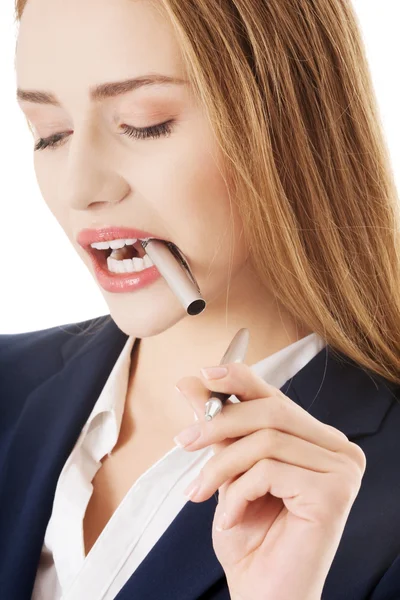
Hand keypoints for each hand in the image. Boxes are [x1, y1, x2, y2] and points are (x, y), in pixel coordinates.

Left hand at [174, 362, 366, 599]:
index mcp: (317, 439)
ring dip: (221, 466)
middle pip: (272, 411)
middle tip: (182, 442)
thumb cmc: (250, 535)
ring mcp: (341, 470)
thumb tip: (192, 383)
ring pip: (266, 440)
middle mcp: (337, 449)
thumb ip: (218, 427)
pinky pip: (269, 471)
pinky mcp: (334, 492)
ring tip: (201, 493)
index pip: (277, 396)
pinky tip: (230, 519)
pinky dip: (237, 493)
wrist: (263, 594)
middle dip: (219, 423)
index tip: (202, 374)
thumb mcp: (229, 471)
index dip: (240, 379)